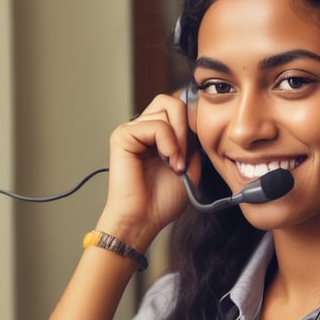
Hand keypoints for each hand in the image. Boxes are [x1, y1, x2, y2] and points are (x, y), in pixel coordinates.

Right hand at [97, 94, 200, 246]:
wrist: (144, 218)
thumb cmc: (162, 199)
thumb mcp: (190, 165)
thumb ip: (192, 140)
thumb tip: (197, 118)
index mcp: (157, 134)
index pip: (178, 107)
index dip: (192, 122)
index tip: (195, 149)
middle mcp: (143, 128)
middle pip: (172, 101)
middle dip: (187, 125)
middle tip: (185, 155)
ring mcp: (132, 130)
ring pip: (167, 107)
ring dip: (179, 138)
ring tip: (176, 164)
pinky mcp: (123, 136)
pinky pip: (156, 125)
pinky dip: (168, 143)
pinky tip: (167, 161)